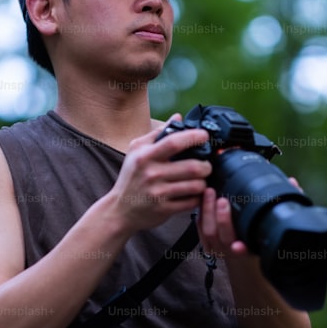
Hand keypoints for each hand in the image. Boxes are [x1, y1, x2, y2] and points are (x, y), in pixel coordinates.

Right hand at [107, 115, 212, 232]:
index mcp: (145, 156)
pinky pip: (191, 202)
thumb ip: (157, 134)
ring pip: (195, 186)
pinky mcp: (164, 209)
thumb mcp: (136, 151)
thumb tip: (178, 117)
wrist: (119, 210)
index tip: (205, 136)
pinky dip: (198, 197)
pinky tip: (194, 194)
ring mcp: (158, 193)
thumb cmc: (130, 178)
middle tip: (206, 165)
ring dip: (203, 182)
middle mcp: (152, 174)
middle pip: (192, 167)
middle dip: (206, 166)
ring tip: (200, 180)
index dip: (193, 137)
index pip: (174, 142)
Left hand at [198, 176, 302, 258]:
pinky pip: (198, 229)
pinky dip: (199, 213)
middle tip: (222, 199)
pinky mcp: (206, 243)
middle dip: (221, 218)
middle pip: (222, 236)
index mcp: (250, 248)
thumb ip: (282, 202)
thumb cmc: (257, 229)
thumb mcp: (271, 218)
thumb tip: (293, 183)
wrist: (242, 244)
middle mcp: (232, 251)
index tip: (239, 246)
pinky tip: (202, 200)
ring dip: (207, 211)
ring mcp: (218, 248)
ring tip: (210, 192)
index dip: (241, 249)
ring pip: (208, 231)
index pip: (245, 250)